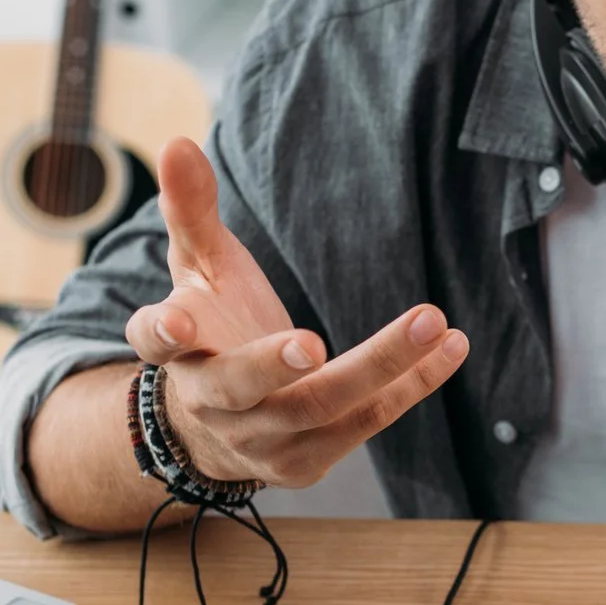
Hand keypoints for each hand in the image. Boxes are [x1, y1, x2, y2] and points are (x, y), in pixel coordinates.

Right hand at [123, 138, 468, 486]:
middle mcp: (213, 402)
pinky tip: (451, 347)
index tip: (174, 320)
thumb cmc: (212, 326)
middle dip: (274, 363)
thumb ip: (192, 209)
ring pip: (321, 407)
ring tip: (433, 321)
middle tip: (312, 342)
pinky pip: (366, 422)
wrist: (216, 427)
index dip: (161, 332)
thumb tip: (178, 142)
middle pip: (241, 386)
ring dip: (382, 366)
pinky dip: (413, 384)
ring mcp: (260, 439)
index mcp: (177, 350)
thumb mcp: (199, 268)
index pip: (153, 342)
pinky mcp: (306, 461)